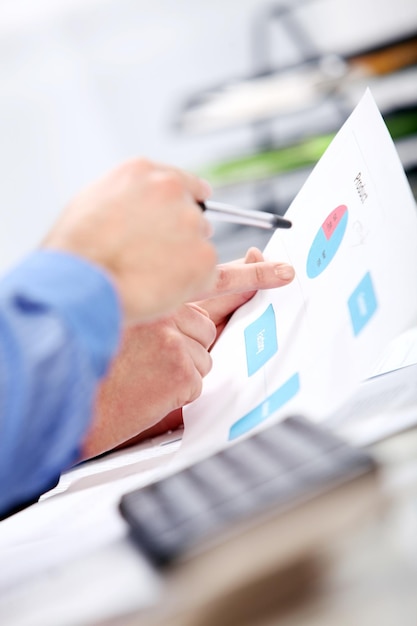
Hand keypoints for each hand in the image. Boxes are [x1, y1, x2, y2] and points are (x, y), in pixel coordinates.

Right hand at [43, 158, 216, 322]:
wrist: (78, 283)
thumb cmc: (75, 252)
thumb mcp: (92, 204)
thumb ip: (127, 199)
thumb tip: (140, 210)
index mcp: (142, 172)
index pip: (181, 182)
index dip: (185, 201)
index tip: (192, 209)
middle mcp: (170, 190)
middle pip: (193, 214)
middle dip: (180, 235)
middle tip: (153, 259)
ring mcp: (190, 222)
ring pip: (198, 244)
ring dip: (183, 260)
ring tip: (148, 276)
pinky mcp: (203, 256)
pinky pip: (204, 273)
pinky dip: (189, 284)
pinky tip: (158, 289)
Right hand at [81, 248, 293, 457]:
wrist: (67, 387)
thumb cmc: (95, 352)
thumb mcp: (124, 312)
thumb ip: (162, 300)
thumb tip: (202, 293)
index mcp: (156, 290)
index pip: (215, 278)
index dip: (252, 274)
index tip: (276, 267)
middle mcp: (169, 307)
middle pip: (209, 327)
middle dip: (188, 343)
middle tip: (159, 354)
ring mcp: (177, 336)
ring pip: (204, 353)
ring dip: (181, 366)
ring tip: (143, 370)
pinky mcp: (181, 367)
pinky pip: (197, 378)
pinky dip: (177, 388)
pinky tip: (148, 384)